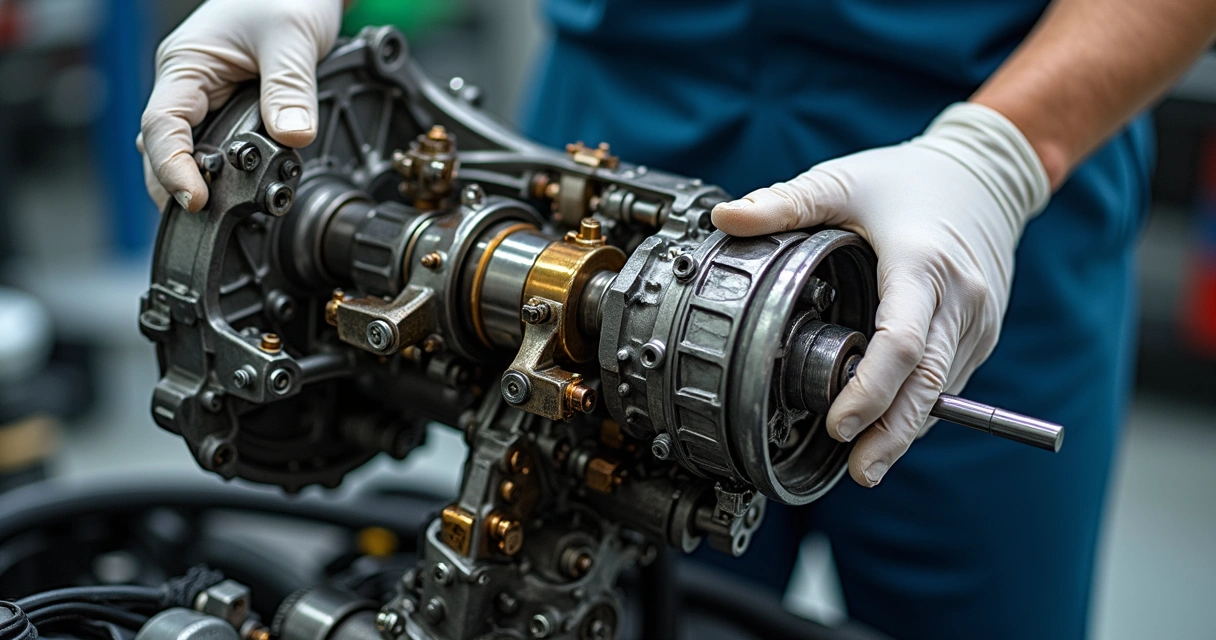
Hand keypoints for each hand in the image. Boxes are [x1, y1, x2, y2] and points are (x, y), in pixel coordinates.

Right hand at [138, 0, 342, 211]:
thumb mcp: (291, 38)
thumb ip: (290, 88)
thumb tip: (292, 137)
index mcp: (186, 65)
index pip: (162, 126)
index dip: (173, 168)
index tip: (196, 200)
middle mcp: (187, 86)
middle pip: (167, 150)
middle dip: (183, 188)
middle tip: (213, 223)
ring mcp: (205, 100)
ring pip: (190, 153)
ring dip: (205, 183)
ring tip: (230, 214)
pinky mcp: (227, 110)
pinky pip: (217, 148)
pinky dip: (227, 173)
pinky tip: (246, 193)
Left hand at [712, 103, 1049, 486]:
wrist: (984, 175)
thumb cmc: (909, 182)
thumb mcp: (842, 182)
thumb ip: (785, 203)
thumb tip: (724, 217)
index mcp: (924, 265)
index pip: (903, 343)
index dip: (870, 390)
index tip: (838, 422)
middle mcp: (960, 301)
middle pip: (928, 385)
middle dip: (892, 434)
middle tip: (860, 472)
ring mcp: (976, 322)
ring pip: (941, 391)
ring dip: (904, 428)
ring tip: (866, 464)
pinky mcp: (978, 335)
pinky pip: (947, 381)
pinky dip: (916, 407)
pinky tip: (886, 430)